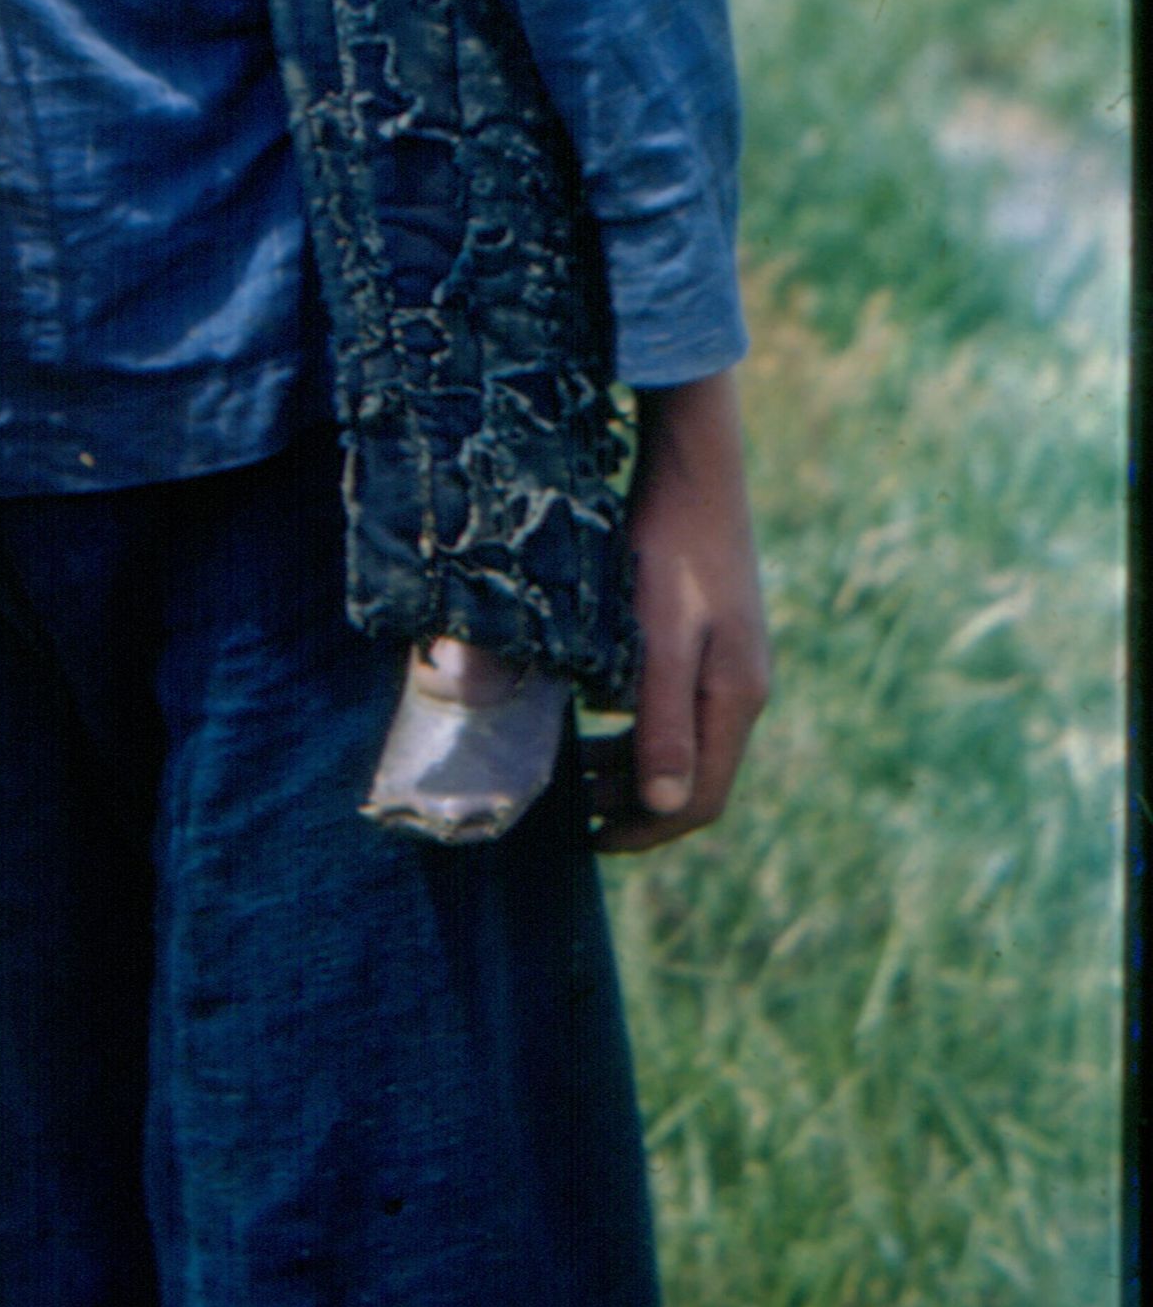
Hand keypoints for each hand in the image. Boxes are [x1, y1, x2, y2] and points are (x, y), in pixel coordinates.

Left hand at [596, 369, 768, 854]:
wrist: (693, 468)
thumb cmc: (669, 550)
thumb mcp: (659, 638)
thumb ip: (662, 720)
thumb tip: (666, 804)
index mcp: (735, 700)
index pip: (699, 799)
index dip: (644, 828)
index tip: (588, 838)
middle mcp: (740, 689)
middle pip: (691, 776)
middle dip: (629, 801)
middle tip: (566, 805)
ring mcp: (729, 662)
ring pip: (680, 740)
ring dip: (627, 763)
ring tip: (569, 766)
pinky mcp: (710, 636)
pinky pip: (673, 704)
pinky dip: (633, 723)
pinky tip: (591, 707)